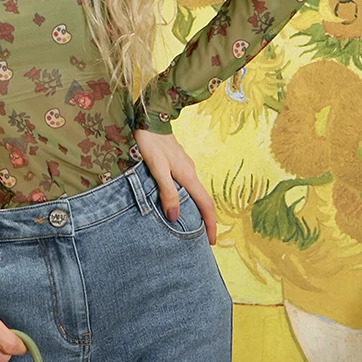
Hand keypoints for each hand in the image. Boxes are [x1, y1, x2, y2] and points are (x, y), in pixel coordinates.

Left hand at [132, 129, 216, 244]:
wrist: (150, 119)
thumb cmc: (151, 142)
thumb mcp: (157, 168)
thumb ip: (166, 191)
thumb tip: (174, 216)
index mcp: (188, 175)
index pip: (205, 204)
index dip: (210, 224)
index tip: (211, 241)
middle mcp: (190, 172)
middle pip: (201, 200)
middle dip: (203, 220)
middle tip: (198, 238)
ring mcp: (184, 166)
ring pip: (193, 192)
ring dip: (193, 209)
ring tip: (186, 225)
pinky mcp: (177, 163)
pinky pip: (185, 184)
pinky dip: (185, 197)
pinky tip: (174, 201)